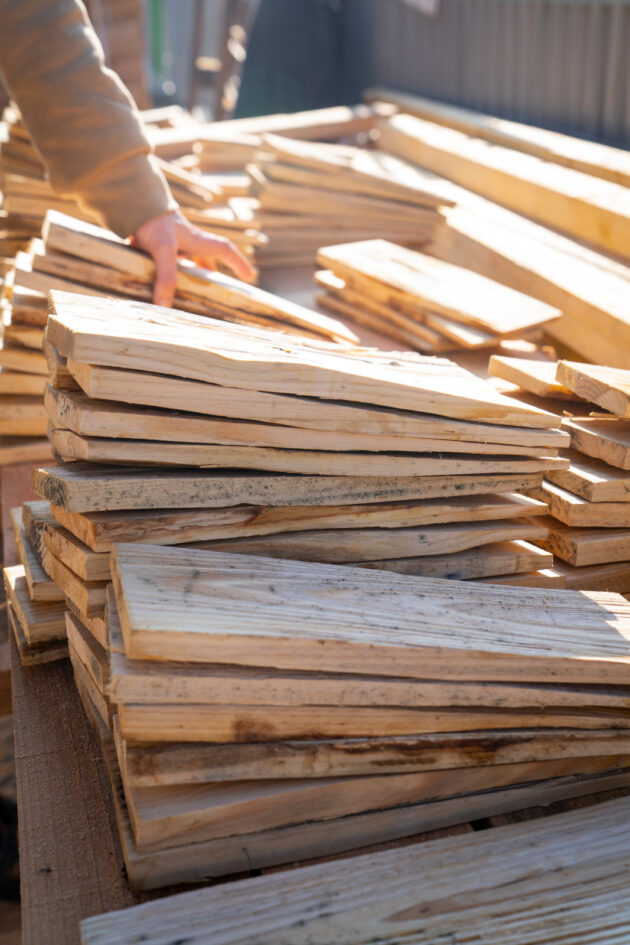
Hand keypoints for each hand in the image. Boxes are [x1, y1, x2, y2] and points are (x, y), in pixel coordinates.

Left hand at [134, 208, 254, 306]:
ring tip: (188, 295)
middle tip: (218, 292)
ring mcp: (171, 243)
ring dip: (190, 276)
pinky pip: (167, 263)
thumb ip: (166, 278)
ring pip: (187, 262)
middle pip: (207, 259)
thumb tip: (164, 307)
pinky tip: (159, 285)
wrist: (129, 201)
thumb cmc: (153, 222)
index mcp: (197, 241)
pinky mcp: (155, 245)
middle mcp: (187, 242)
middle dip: (213, 275)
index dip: (239, 263)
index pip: (225, 251)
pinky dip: (168, 275)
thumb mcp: (163, 250)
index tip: (250, 277)